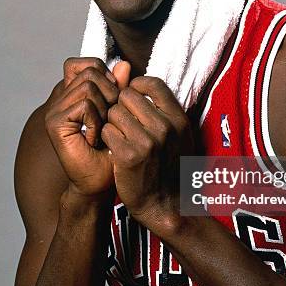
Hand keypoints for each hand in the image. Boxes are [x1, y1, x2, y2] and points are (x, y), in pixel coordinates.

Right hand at [45, 57, 129, 195]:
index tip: (114, 98)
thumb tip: (124, 64)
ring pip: (88, 87)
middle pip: (91, 72)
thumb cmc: (111, 150)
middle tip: (109, 120)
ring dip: (103, 110)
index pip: (89, 64)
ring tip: (101, 130)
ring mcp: (56, 109)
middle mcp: (62, 98)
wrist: (100, 181)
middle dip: (110, 93)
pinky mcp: (54, 122)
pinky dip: (96, 122)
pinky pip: (84, 105)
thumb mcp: (121, 113)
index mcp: (76, 93)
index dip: (106, 75)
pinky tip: (93, 139)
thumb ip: (120, 88)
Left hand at [101, 76, 193, 230]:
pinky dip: (106, 138)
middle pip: (128, 95)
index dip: (136, 85)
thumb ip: (163, 109)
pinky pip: (106, 131)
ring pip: (113, 112)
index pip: (153, 84)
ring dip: (112, 123)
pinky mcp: (128, 155)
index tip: (131, 94)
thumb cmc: (168, 167)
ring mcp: (147, 142)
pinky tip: (115, 149)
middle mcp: (165, 127)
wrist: (164, 203)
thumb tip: (138, 82)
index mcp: (178, 119)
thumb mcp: (177, 135)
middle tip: (123, 122)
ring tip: (120, 137)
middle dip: (120, 106)